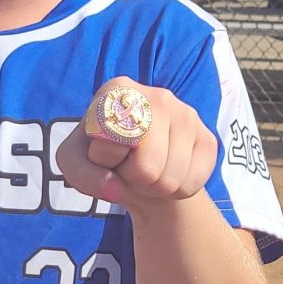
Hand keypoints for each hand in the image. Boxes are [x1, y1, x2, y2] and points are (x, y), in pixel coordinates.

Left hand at [56, 76, 217, 207]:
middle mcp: (157, 95)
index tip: (103, 150)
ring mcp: (187, 115)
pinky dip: (174, 193)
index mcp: (118, 90)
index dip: (104, 158)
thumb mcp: (75, 162)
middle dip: (132, 179)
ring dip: (152, 188)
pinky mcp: (207, 138)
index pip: (112, 142)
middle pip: (147, 167)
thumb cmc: (101, 156)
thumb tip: (116, 190)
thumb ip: (82, 175)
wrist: (137, 165)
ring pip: (170, 180)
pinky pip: (192, 185)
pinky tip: (166, 174)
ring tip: (145, 170)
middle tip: (126, 167)